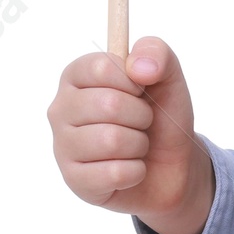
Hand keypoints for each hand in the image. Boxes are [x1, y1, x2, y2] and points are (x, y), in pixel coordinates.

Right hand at [46, 38, 213, 233]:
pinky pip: (115, 173)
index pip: (101, 67)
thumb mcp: (168, 78)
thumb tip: (138, 67)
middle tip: (142, 123)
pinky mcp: (75, 181)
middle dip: (141, 116)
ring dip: (139, 145)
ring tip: (136, 146)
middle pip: (108, 104)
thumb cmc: (161, 118)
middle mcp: (61, 109)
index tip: (140, 91)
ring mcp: (63, 146)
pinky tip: (131, 170)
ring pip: (111, 140)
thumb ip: (156, 52)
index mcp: (76, 77)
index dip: (133, 81)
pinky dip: (136, 172)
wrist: (172, 166)